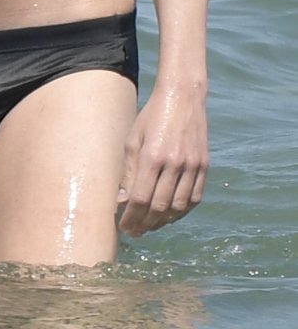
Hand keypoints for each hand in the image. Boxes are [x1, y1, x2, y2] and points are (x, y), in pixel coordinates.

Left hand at [117, 82, 208, 236]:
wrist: (183, 98)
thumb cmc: (151, 118)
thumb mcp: (133, 140)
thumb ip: (128, 173)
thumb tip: (123, 201)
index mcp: (152, 156)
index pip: (141, 199)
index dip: (131, 218)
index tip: (124, 227)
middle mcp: (175, 164)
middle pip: (159, 207)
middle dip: (145, 224)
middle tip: (134, 231)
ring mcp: (193, 166)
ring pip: (178, 207)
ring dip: (163, 222)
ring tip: (150, 225)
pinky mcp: (205, 166)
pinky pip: (195, 198)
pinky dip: (182, 212)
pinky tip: (170, 214)